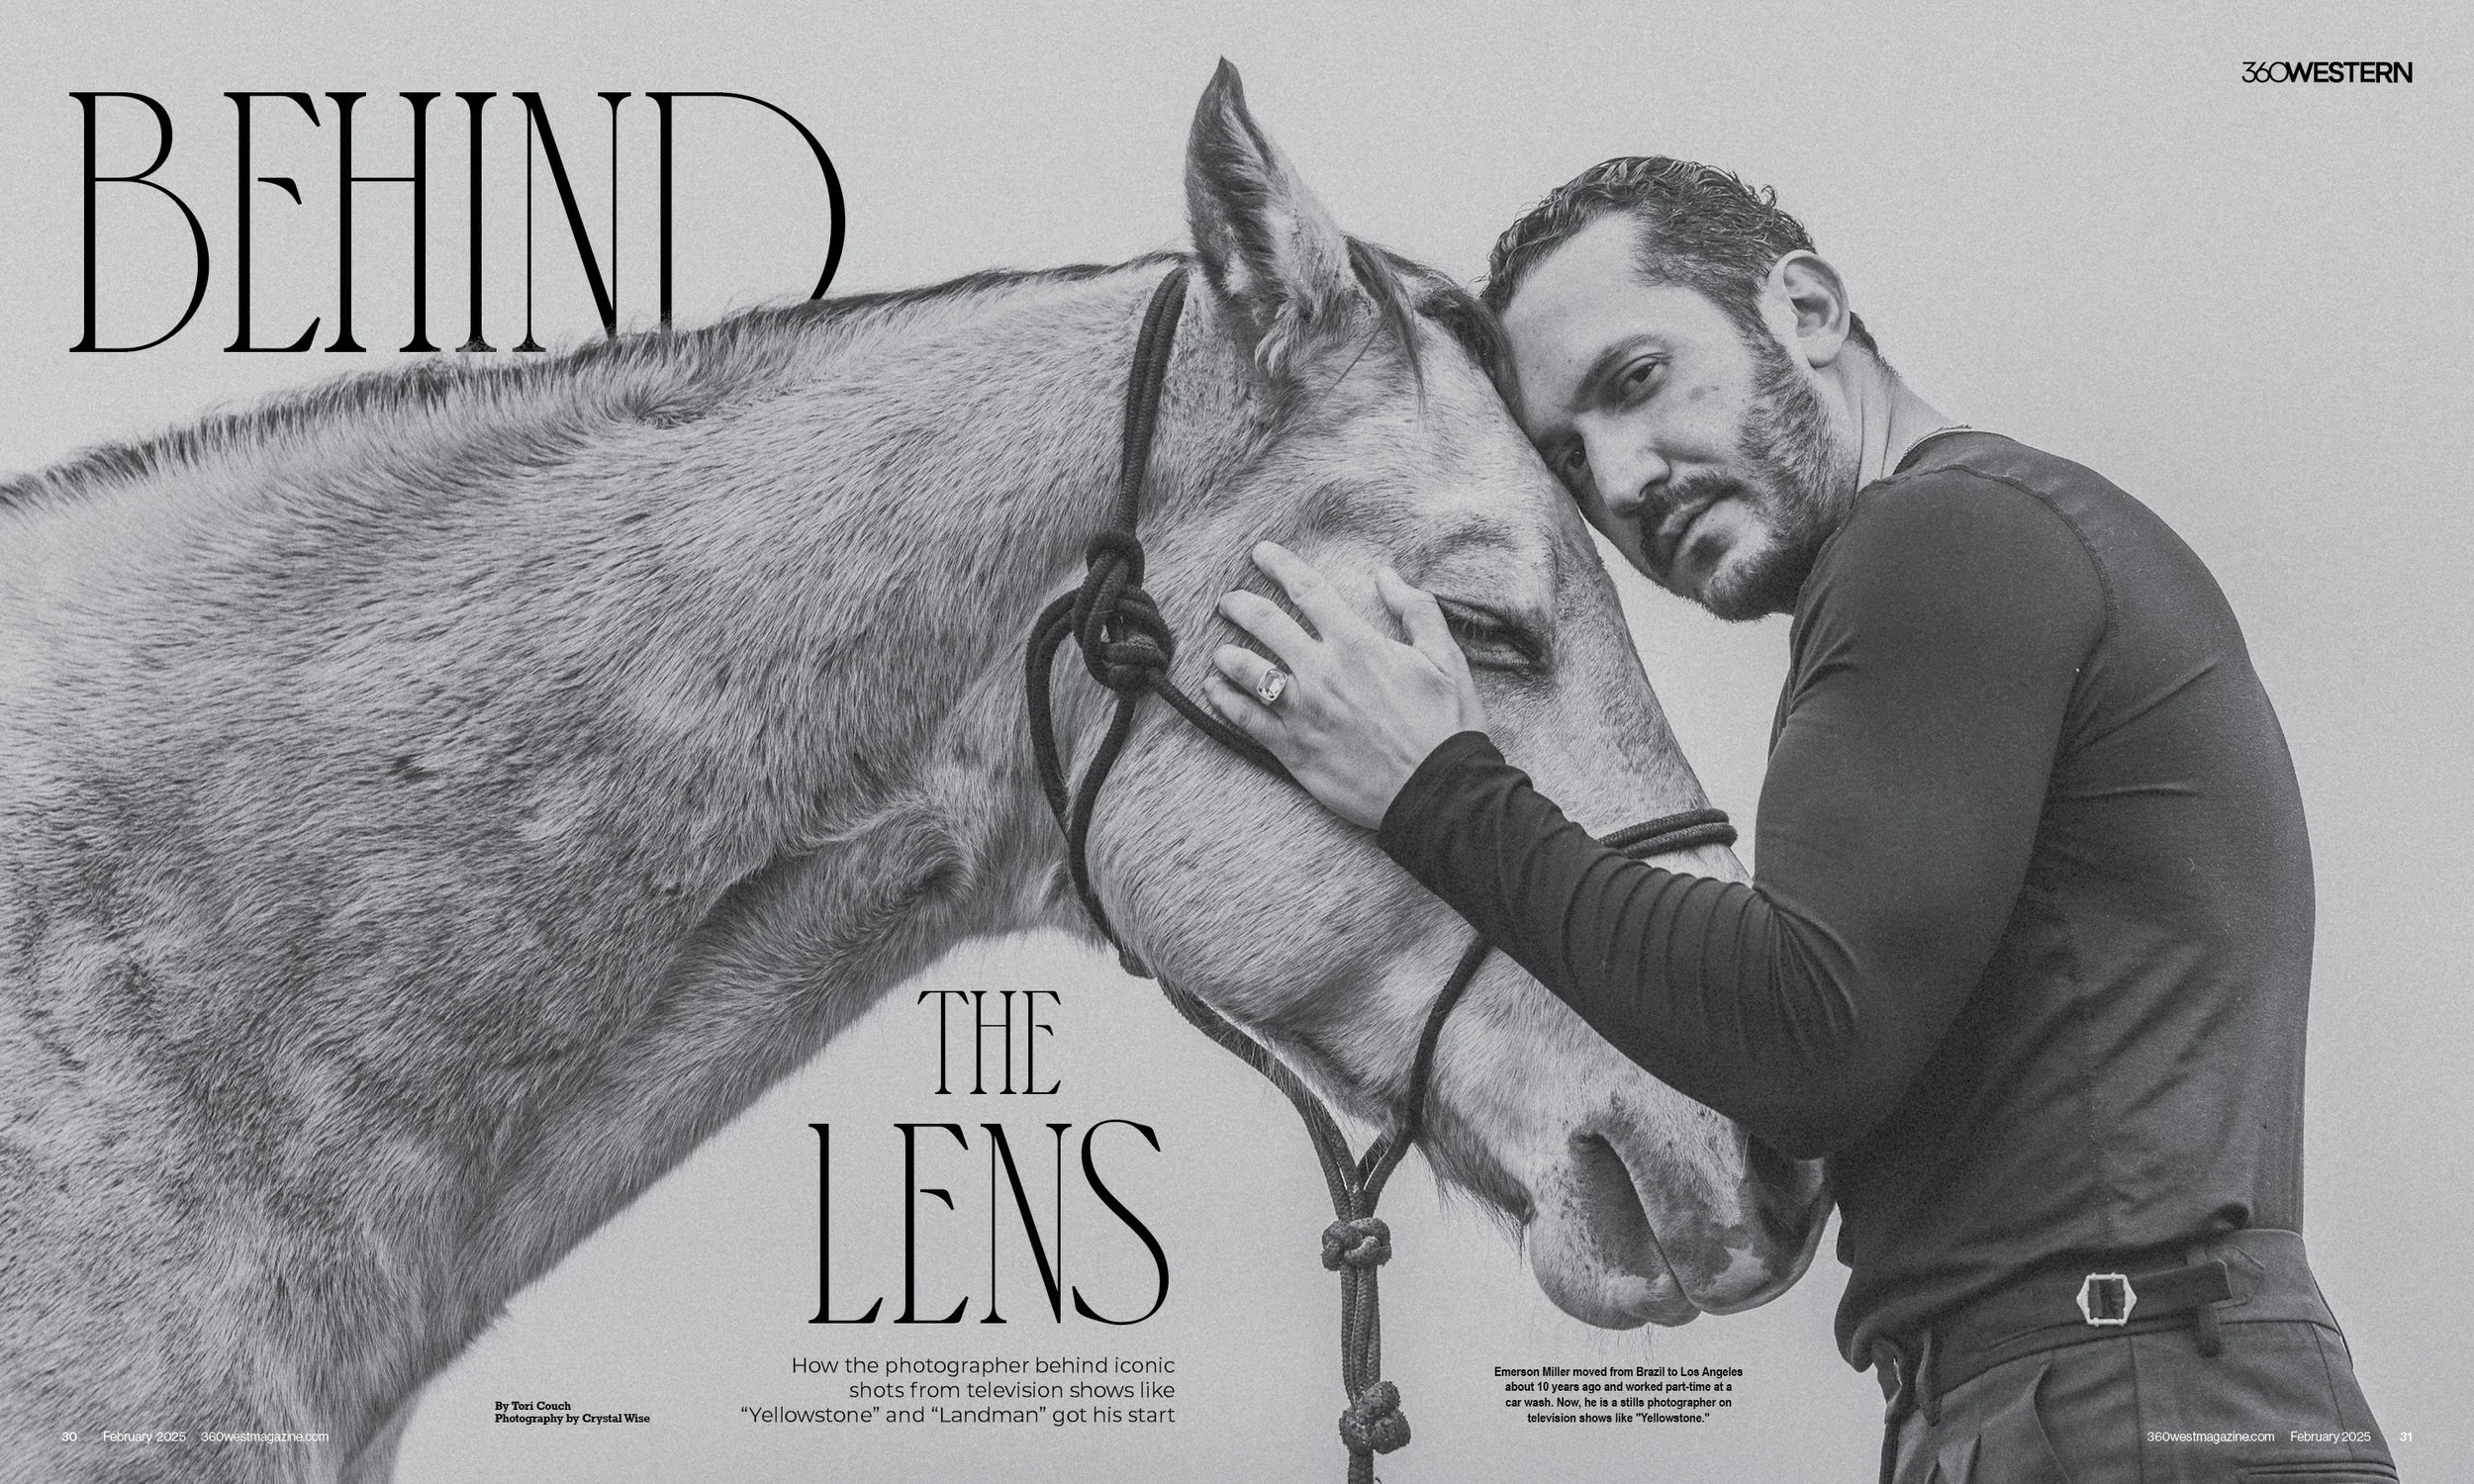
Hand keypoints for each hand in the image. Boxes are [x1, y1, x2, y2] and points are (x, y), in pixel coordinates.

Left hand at [1205, 541, 1487, 829]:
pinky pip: (1245, 719)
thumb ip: (1417, 610)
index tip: (1260, 553)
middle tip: (1229, 601)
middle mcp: (1321, 672)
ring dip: (1227, 655)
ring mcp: (1302, 712)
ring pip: (1246, 671)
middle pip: (1265, 623)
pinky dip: (1223, 701)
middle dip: (1240, 605)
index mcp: (1357, 644)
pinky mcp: (1292, 749)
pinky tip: (1215, 690)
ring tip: (1221, 651)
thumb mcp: (1446, 659)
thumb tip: (1387, 576)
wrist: (1438, 793)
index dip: (1279, 565)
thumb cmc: (1446, 726)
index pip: (1307, 589)